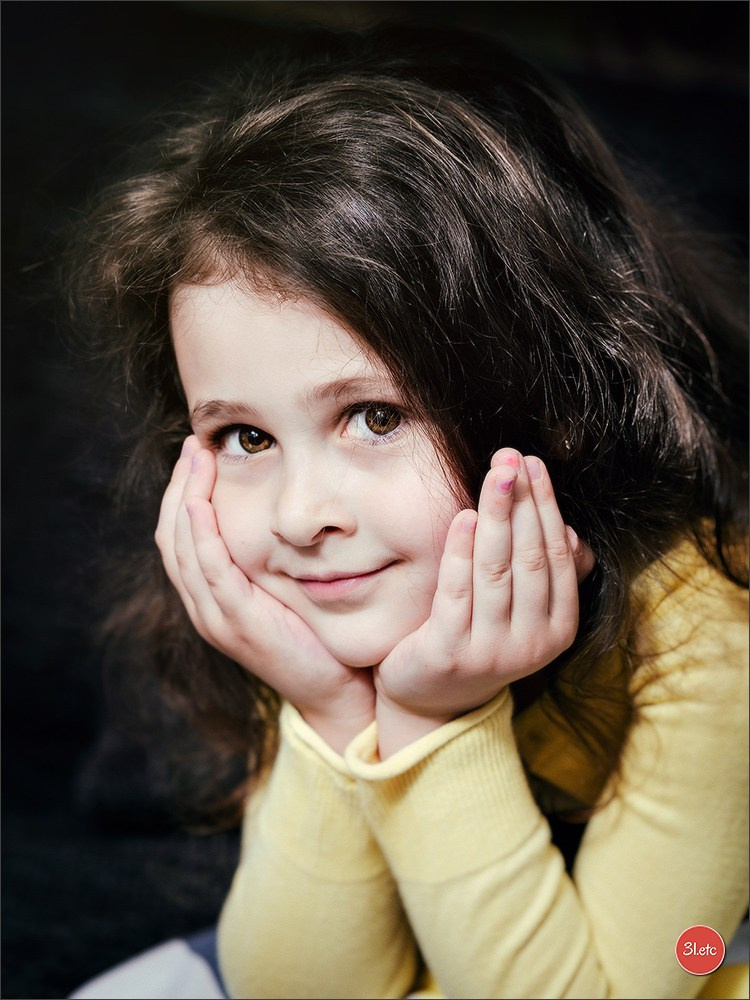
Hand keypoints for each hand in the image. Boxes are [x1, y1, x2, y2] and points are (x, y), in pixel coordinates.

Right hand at [155, 437, 374, 751]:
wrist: (336, 692)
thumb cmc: (317, 638)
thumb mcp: (287, 590)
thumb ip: (271, 558)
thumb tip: (280, 512)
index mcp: (212, 599)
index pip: (180, 537)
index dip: (182, 493)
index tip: (198, 454)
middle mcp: (205, 607)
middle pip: (172, 537)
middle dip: (179, 486)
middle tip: (194, 444)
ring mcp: (216, 617)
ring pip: (183, 548)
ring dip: (185, 497)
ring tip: (197, 457)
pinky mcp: (237, 623)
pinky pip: (209, 570)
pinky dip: (201, 534)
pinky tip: (201, 502)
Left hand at [374, 450, 593, 755]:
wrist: (431, 699)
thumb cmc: (479, 639)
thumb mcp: (522, 613)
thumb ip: (545, 576)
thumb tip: (572, 532)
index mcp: (558, 630)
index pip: (558, 557)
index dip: (547, 507)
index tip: (533, 465)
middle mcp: (532, 645)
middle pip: (530, 558)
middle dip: (522, 502)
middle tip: (511, 457)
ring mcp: (491, 652)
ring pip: (497, 570)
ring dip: (496, 516)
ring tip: (493, 475)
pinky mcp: (449, 653)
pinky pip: (457, 590)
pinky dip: (461, 550)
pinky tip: (463, 516)